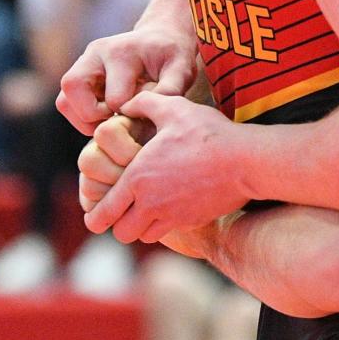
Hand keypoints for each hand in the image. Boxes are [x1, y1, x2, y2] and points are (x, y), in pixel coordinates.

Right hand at [56, 25, 196, 135]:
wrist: (161, 39)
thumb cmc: (172, 57)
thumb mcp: (181, 68)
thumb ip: (170, 89)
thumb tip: (145, 112)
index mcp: (123, 52)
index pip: (115, 97)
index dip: (130, 115)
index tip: (144, 113)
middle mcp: (96, 53)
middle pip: (73, 89)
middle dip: (96, 116)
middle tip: (119, 119)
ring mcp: (83, 61)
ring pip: (64, 100)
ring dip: (84, 119)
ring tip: (111, 119)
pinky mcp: (78, 73)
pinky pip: (65, 103)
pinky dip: (80, 116)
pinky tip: (105, 115)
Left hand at [82, 91, 249, 242]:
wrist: (245, 161)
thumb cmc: (208, 133)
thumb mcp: (174, 108)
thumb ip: (145, 103)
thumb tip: (127, 105)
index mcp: (138, 178)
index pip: (104, 212)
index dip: (95, 216)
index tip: (93, 215)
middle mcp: (151, 203)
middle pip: (121, 233)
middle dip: (118, 223)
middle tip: (122, 209)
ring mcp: (172, 215)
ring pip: (143, 236)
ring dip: (140, 226)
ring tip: (145, 208)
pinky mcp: (192, 221)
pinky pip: (167, 232)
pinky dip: (162, 225)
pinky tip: (169, 206)